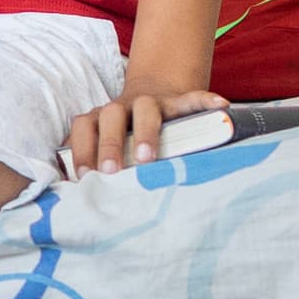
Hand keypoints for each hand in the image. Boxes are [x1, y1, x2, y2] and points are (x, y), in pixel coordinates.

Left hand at [63, 84, 226, 175]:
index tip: (84, 174)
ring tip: (148, 157)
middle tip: (110, 171)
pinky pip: (192, 99)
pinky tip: (220, 107)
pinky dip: (205, 101)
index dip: (81, 148)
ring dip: (146, 131)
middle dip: (109, 144)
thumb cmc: (125, 137)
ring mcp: (151, 102)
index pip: (85, 127)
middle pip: (111, 117)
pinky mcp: (177, 102)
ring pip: (146, 109)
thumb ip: (95, 165)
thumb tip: (77, 198)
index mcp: (100, 118)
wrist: (151, 101)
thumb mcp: (107, 146)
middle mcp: (122, 107)